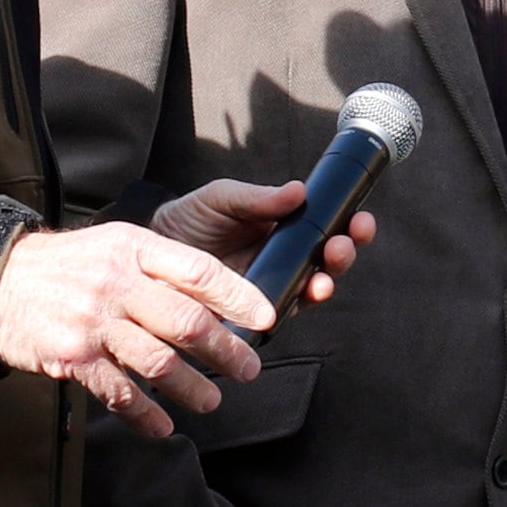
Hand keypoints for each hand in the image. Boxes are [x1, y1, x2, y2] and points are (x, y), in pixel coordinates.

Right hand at [0, 219, 271, 436]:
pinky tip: (163, 426)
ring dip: (193, 388)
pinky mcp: (73, 356)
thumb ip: (164, 265)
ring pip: (159, 362)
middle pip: (187, 322)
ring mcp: (94, 321)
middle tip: (249, 370)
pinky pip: (120, 393)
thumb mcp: (116, 244)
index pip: (199, 271)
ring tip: (211, 401)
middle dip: (227, 351)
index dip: (239, 297)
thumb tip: (221, 298)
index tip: (267, 318)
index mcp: (134, 248)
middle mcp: (116, 282)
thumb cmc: (71, 266)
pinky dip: (145, 415)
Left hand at [151, 175, 375, 308]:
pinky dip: (296, 307)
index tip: (360, 218)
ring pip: (312, 289)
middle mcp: (284, 260)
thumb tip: (299, 191)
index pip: (326, 227)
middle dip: (344, 253)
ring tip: (324, 277)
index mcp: (283, 229)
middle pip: (328, 261)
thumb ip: (256, 198)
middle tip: (343, 246)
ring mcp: (271, 288)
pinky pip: (283, 314)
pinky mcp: (254, 315)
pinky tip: (300, 298)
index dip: (349, 225)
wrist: (146, 257)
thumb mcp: (221, 198)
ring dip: (327, 282)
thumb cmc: (187, 221)